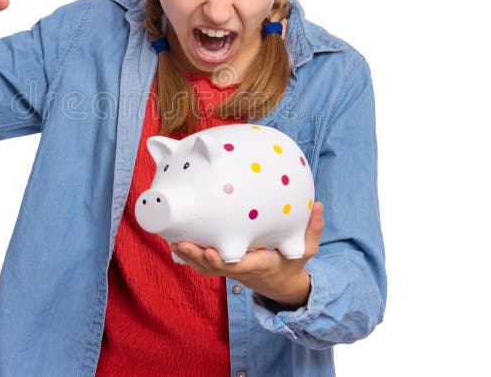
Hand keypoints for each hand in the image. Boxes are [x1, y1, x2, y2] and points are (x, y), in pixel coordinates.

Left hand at [171, 201, 323, 308]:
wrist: (281, 284)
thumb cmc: (292, 263)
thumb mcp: (305, 250)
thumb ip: (312, 229)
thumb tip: (318, 205)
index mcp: (258, 265)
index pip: (237, 266)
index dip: (222, 261)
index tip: (212, 252)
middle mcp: (239, 269)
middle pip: (213, 267)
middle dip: (196, 257)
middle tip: (181, 243)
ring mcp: (229, 269)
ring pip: (203, 267)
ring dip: (187, 255)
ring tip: (172, 240)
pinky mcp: (222, 264)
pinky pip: (202, 262)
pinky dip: (188, 255)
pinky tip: (174, 240)